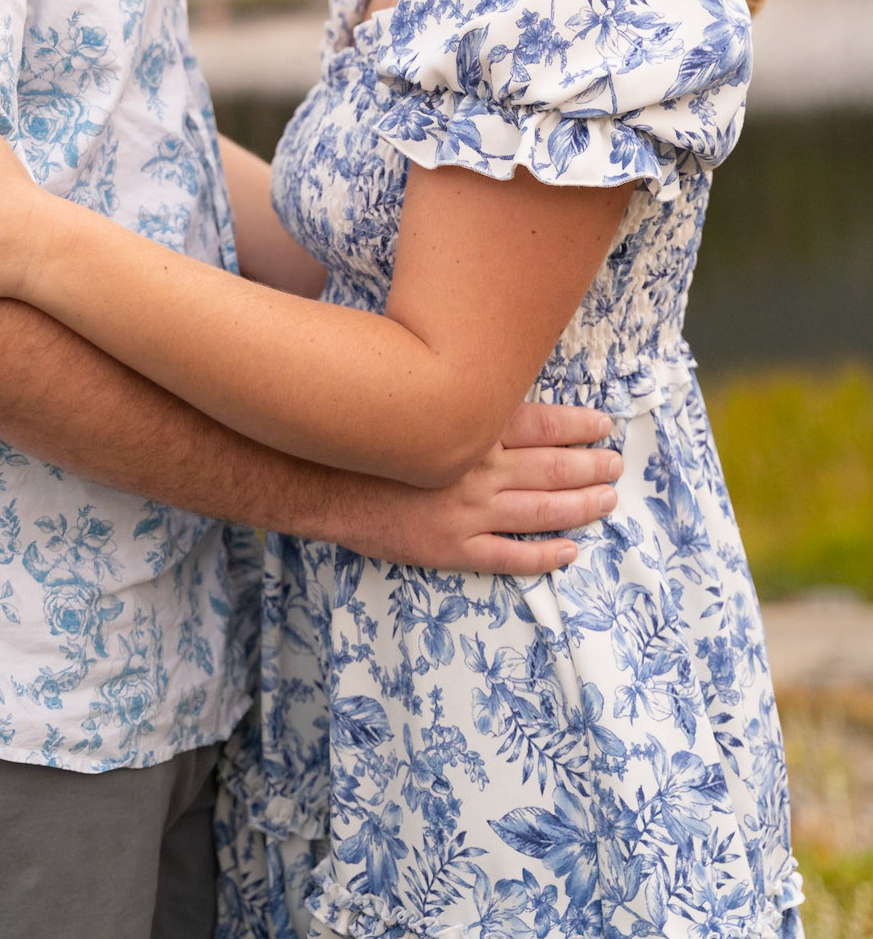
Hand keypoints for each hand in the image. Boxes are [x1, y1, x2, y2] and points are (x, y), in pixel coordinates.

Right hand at [333, 402, 622, 575]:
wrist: (322, 481)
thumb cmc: (366, 437)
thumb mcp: (413, 402)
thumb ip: (455, 397)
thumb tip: (490, 380)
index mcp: (470, 430)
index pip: (541, 425)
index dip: (577, 426)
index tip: (603, 425)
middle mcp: (477, 470)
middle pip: (551, 468)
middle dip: (590, 466)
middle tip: (616, 465)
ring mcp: (467, 513)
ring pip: (541, 512)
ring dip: (580, 507)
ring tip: (607, 502)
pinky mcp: (452, 548)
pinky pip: (509, 558)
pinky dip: (544, 557)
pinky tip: (568, 552)